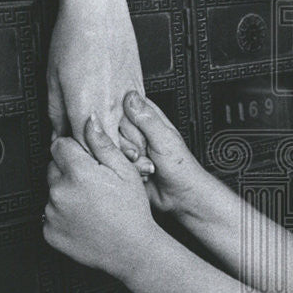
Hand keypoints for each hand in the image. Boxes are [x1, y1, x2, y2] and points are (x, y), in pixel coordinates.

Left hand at [43, 0, 151, 173]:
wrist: (98, 10)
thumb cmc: (72, 38)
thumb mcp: (52, 80)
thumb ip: (56, 114)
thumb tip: (57, 136)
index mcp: (83, 108)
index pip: (84, 153)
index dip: (83, 171)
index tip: (82, 183)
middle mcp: (108, 107)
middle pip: (113, 154)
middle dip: (111, 174)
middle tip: (108, 192)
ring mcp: (127, 99)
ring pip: (134, 142)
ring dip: (131, 161)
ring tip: (130, 178)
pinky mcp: (137, 90)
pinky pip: (142, 123)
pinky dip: (140, 140)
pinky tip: (140, 151)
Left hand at [43, 114, 158, 280]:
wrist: (131, 250)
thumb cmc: (132, 212)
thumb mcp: (125, 171)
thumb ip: (103, 144)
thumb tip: (89, 121)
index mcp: (77, 172)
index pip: (59, 145)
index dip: (74, 150)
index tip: (86, 159)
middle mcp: (59, 191)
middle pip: (54, 168)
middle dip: (69, 171)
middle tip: (93, 185)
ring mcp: (51, 213)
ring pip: (52, 192)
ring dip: (66, 194)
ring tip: (91, 205)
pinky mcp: (48, 232)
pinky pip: (50, 215)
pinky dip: (62, 215)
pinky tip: (84, 219)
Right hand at [120, 90, 204, 212]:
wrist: (180, 196)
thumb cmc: (181, 168)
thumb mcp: (165, 140)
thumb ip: (147, 119)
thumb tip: (131, 97)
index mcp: (148, 118)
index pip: (123, 107)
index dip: (124, 119)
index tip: (133, 132)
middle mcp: (137, 131)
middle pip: (114, 128)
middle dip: (128, 144)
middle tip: (143, 152)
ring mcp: (129, 148)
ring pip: (111, 147)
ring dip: (129, 160)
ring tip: (147, 164)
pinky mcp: (124, 164)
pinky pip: (112, 163)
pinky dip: (126, 169)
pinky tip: (141, 173)